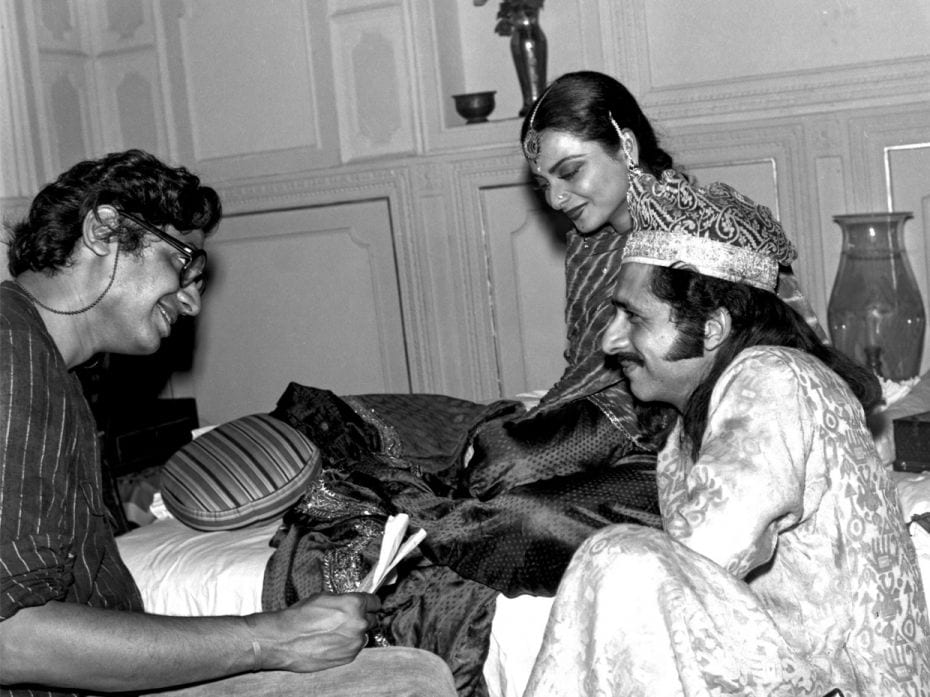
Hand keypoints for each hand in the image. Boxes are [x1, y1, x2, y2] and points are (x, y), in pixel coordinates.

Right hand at [248, 592, 380, 672]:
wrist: (284, 640)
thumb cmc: (300, 617)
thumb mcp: (324, 597)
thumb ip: (344, 600)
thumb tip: (351, 602)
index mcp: (355, 604)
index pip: (375, 602)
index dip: (369, 603)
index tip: (367, 605)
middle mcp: (359, 623)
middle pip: (371, 619)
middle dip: (361, 618)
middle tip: (346, 619)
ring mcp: (355, 642)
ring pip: (363, 635)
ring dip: (354, 633)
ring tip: (335, 632)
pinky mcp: (349, 657)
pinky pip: (354, 648)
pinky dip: (347, 645)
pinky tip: (331, 642)